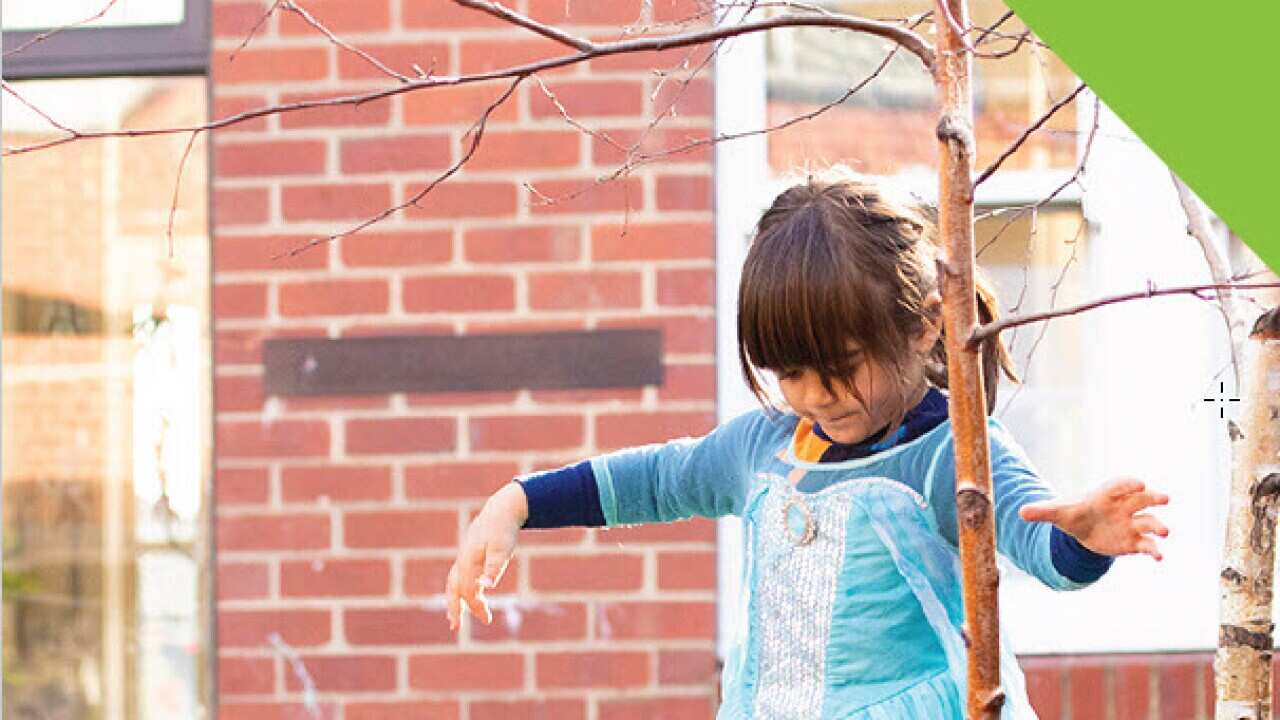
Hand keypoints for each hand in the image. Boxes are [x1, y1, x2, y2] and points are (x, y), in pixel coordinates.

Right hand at [445, 482, 527, 630]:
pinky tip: (466, 595)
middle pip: (454, 588)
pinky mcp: (468, 555)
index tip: (487, 619)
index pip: (468, 590)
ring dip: (453, 600)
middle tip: (455, 627)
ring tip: (454, 616)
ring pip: (453, 582)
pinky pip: (458, 576)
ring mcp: (463, 557)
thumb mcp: (502, 550)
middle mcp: (462, 560)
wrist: (501, 510)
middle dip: (455, 607)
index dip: (476, 606)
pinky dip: (459, 588)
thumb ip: (494, 569)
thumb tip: (484, 587)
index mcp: (468, 561)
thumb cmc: (503, 530)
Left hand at [1018, 478, 1169, 559]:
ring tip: (1164, 533)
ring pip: (1150, 522)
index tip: (1139, 484)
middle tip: (1165, 498)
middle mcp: (1123, 507)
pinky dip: (1154, 550)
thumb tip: (1020, 512)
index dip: (1129, 484)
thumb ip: (1041, 511)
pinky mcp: (1134, 542)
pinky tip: (1159, 557)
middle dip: (1154, 498)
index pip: (1120, 485)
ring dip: (1158, 527)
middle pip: (1143, 499)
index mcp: (1106, 495)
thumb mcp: (1057, 513)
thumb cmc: (1074, 514)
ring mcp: (1131, 524)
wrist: (1083, 530)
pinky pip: (1147, 545)